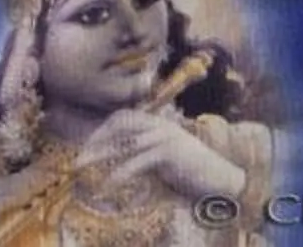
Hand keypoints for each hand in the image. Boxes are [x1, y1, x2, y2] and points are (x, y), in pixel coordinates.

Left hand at [77, 105, 243, 206]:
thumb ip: (144, 159)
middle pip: (120, 123)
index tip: (86, 148)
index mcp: (158, 123)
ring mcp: (164, 135)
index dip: (102, 131)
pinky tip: (109, 184)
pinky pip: (137, 161)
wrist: (223, 181)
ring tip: (82, 166)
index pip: (122, 118)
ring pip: (124, 140)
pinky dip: (120, 172)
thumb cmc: (194, 175)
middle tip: (79, 158)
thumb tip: (120, 165)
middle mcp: (159, 124)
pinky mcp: (169, 152)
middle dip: (97, 138)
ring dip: (100, 152)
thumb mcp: (165, 164)